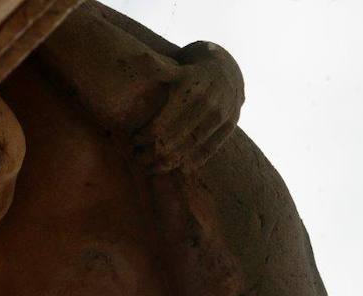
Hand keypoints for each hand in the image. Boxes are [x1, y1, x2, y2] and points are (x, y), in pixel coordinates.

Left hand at [132, 41, 243, 173]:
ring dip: (169, 162)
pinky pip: (210, 149)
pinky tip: (179, 170)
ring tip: (153, 168)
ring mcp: (221, 115)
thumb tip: (136, 58)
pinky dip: (193, 161)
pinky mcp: (230, 124)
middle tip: (138, 159)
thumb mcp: (175, 67)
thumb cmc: (190, 70)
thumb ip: (156, 67)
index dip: (143, 138)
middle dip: (152, 153)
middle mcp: (207, 103)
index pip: (160, 126)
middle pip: (173, 140)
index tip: (132, 142)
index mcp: (188, 90)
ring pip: (190, 148)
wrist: (227, 67)